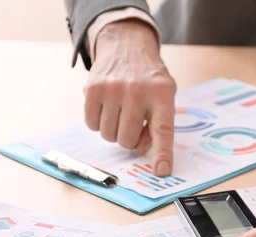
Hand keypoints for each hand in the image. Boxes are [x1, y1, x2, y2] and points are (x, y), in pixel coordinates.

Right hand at [84, 20, 175, 175]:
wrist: (126, 46)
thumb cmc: (149, 79)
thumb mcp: (164, 96)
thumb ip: (158, 124)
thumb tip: (140, 150)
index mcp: (162, 95)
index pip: (163, 130)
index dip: (162, 153)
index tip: (161, 171)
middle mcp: (137, 91)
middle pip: (127, 140)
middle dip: (130, 138)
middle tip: (133, 122)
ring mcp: (113, 89)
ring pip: (108, 135)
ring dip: (113, 130)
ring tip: (120, 112)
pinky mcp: (92, 89)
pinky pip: (91, 125)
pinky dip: (98, 122)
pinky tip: (107, 107)